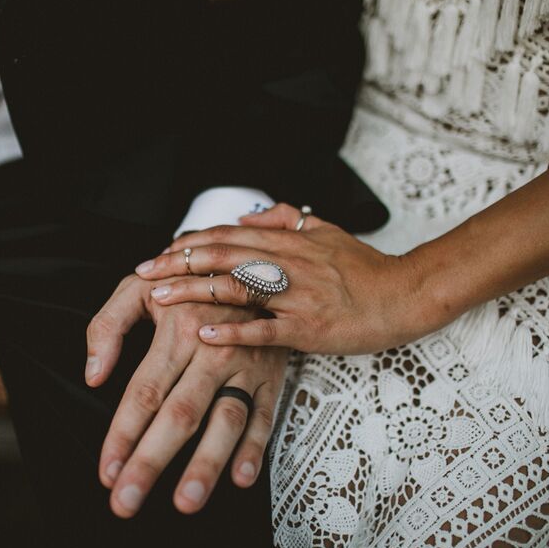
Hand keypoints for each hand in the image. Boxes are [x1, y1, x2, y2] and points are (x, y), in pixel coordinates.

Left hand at [86, 274, 287, 517]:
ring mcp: (246, 364)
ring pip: (226, 419)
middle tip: (126, 503)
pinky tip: (240, 478)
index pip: (144, 392)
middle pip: (179, 413)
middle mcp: (213, 350)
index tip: (106, 472)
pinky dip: (255, 447)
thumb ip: (107, 326)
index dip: (122, 434)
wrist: (248, 265)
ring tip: (185, 501)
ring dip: (206, 463)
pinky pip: (266, 415)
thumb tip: (94, 376)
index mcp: (179, 329)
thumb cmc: (185, 281)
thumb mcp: (138, 286)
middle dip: (150, 461)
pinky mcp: (270, 376)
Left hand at [134, 203, 437, 354]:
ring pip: (236, 288)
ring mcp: (296, 295)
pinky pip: (265, 328)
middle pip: (222, 257)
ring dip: (194, 291)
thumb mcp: (326, 231)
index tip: (160, 252)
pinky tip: (205, 333)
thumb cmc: (365, 267)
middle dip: (178, 263)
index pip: (228, 237)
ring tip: (159, 298)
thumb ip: (287, 219)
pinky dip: (234, 330)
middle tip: (143, 272)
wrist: (404, 294)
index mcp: (288, 242)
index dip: (191, 243)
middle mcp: (288, 264)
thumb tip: (248, 214)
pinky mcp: (308, 327)